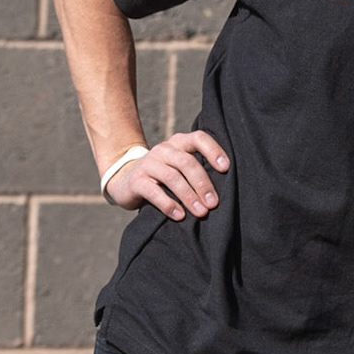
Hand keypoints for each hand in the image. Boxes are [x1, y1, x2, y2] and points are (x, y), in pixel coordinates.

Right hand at [103, 131, 229, 219]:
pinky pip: (154, 192)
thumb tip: (227, 187)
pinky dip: (169, 205)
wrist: (126, 180)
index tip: (226, 169)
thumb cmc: (164, 176)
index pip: (199, 138)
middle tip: (214, 203)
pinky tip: (180, 216)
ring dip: (189, 196)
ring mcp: (148, 164)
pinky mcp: (137, 181)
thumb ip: (197, 169)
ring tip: (201, 212)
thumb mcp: (179, 166)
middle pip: (187, 162)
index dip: (213, 151)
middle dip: (203, 183)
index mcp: (178, 143)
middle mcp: (164, 149)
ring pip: (172, 177)